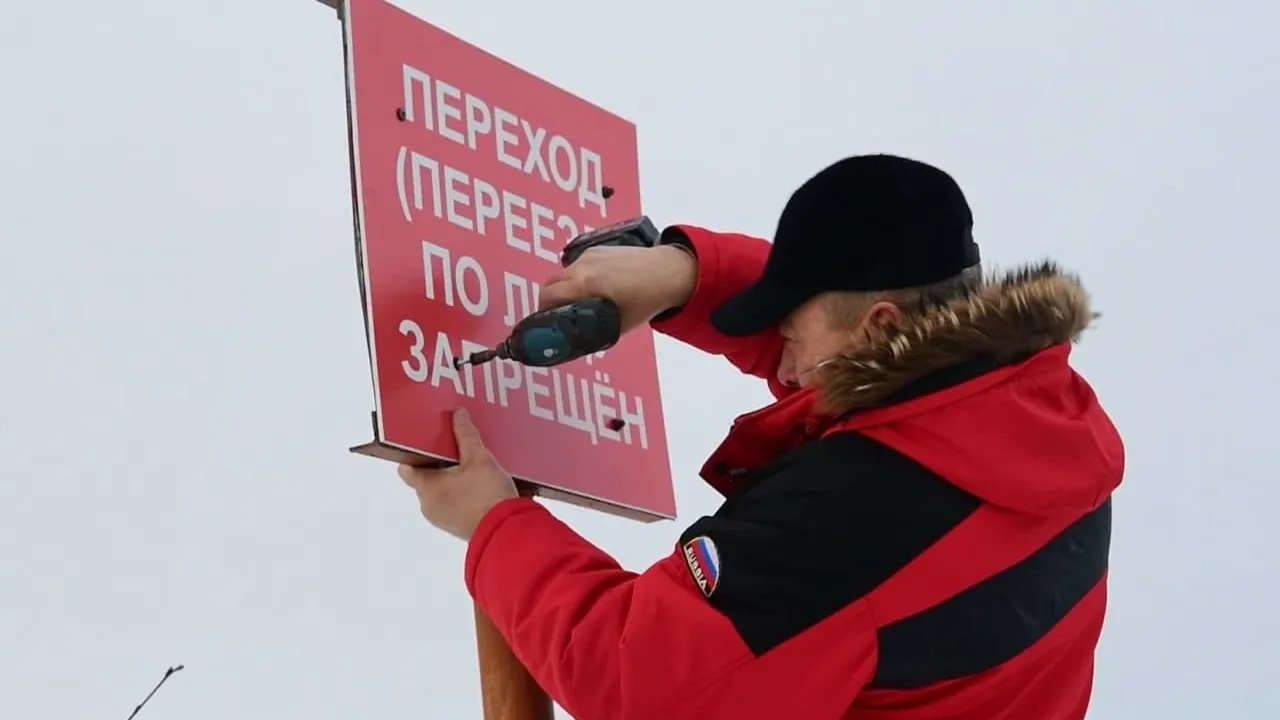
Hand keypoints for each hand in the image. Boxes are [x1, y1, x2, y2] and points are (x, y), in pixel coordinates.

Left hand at [397, 407, 517, 541]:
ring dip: (456, 478)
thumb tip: (457, 414)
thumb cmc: (487, 496)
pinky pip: (457, 503)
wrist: (507, 532)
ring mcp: (444, 518)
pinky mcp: (459, 526)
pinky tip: (484, 482)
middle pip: (428, 477)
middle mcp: (429, 505)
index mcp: (426, 487)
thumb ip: (466, 435)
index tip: (428, 439)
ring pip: (444, 490)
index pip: (406, 466)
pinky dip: (466, 492)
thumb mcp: (479, 459)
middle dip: (442, 462)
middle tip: (457, 446)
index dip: (414, 451)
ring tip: (475, 463)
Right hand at [538, 244, 696, 332]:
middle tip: (556, 314)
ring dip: (562, 287)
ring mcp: (589, 256)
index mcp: (586, 285)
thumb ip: (594, 331)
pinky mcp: (597, 249)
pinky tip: (589, 287)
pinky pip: (576, 265)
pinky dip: (575, 276)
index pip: (548, 297)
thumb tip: (578, 341)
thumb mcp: (618, 324)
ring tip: (574, 301)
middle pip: (549, 284)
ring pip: (562, 273)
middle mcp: (583, 267)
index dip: (542, 311)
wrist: (667, 273)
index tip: (544, 321)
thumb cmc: (647, 299)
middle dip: (549, 300)